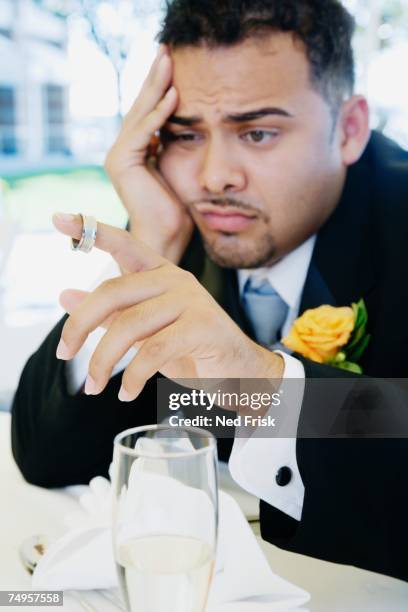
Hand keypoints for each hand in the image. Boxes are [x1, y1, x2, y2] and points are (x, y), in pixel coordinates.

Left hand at [53, 214, 283, 401]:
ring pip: (129, 325)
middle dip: (80, 325)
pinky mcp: (203, 325)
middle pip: (113, 291)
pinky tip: (127, 394)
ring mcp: (191, 300)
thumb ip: (110, 313)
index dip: (90, 229)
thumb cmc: (192, 350)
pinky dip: (133, 378)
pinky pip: (154, 351)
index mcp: (160, 274)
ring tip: (94, 388)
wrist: (240, 375)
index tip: (57, 218)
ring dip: (103, 361)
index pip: (124, 244)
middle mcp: (175, 279)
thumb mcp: (146, 332)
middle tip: (63, 354)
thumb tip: (64, 295)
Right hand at [104, 45, 193, 263]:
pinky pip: (144, 132)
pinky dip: (159, 114)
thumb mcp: (178, 168)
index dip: (160, 87)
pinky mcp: (122, 163)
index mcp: (135, 152)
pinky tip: (174, 95)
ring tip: (169, 61)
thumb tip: (186, 122)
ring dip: (156, 86)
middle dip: (155, 78)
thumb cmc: (178, 211)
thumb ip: (174, 145)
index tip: (174, 64)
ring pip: (140, 114)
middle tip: (166, 50)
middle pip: (141, 107)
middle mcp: (122, 151)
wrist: (167, 238)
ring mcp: (119, 156)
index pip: (148, 113)